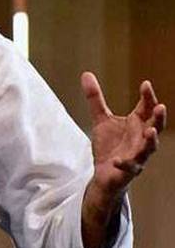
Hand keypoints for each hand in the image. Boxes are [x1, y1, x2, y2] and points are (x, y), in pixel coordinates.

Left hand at [81, 72, 166, 193]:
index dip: (148, 97)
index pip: (146, 108)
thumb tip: (86, 73)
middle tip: (160, 106)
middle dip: (159, 117)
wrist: (104, 173)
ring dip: (151, 140)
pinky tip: (118, 160)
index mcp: (137, 124)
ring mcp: (138, 155)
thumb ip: (95, 98)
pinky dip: (125, 163)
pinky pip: (130, 167)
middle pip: (155, 126)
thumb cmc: (109, 145)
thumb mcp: (101, 119)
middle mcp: (141, 138)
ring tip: (150, 131)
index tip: (146, 84)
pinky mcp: (128, 170)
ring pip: (149, 148)